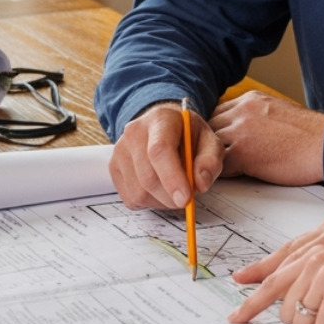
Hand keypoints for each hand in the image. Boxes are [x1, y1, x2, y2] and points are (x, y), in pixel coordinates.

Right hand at [109, 103, 225, 208]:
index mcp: (160, 120)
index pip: (159, 150)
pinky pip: (130, 198)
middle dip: (171, 197)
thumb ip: (210, 161)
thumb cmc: (187, 135)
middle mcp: (134, 133)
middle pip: (148, 176)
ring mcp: (120, 150)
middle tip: (187, 199)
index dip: (172, 178)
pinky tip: (159, 189)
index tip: (186, 199)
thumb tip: (200, 184)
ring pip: (138, 192)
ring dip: (161, 201)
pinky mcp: (114, 167)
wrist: (162, 125)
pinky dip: (149, 202)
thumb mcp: (209, 141)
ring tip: (174, 189)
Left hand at [209, 90, 323, 185]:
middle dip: (210, 143)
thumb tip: (247, 133)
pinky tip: (229, 178)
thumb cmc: (310, 135)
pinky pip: (220, 165)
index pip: (219, 112)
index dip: (217, 129)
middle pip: (210, 126)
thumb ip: (258, 117)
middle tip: (212, 158)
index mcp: (251, 100)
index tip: (218, 142)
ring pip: (211, 145)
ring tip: (217, 170)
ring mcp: (241, 131)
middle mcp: (243, 111)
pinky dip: (221, 174)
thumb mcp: (279, 112)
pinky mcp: (244, 152)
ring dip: (213, 159)